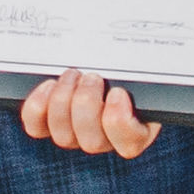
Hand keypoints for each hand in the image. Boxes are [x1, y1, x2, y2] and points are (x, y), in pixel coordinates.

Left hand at [18, 71, 161, 161]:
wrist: (100, 59)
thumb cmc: (125, 62)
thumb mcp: (141, 65)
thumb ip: (144, 67)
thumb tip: (157, 50)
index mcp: (136, 129)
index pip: (130, 144)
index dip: (120, 122)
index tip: (118, 92)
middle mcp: (105, 139)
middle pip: (92, 142)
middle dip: (87, 104)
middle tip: (91, 76)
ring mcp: (75, 135)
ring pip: (64, 137)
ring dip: (64, 102)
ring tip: (71, 75)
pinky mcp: (48, 125)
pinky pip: (37, 127)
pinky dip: (38, 107)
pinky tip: (49, 85)